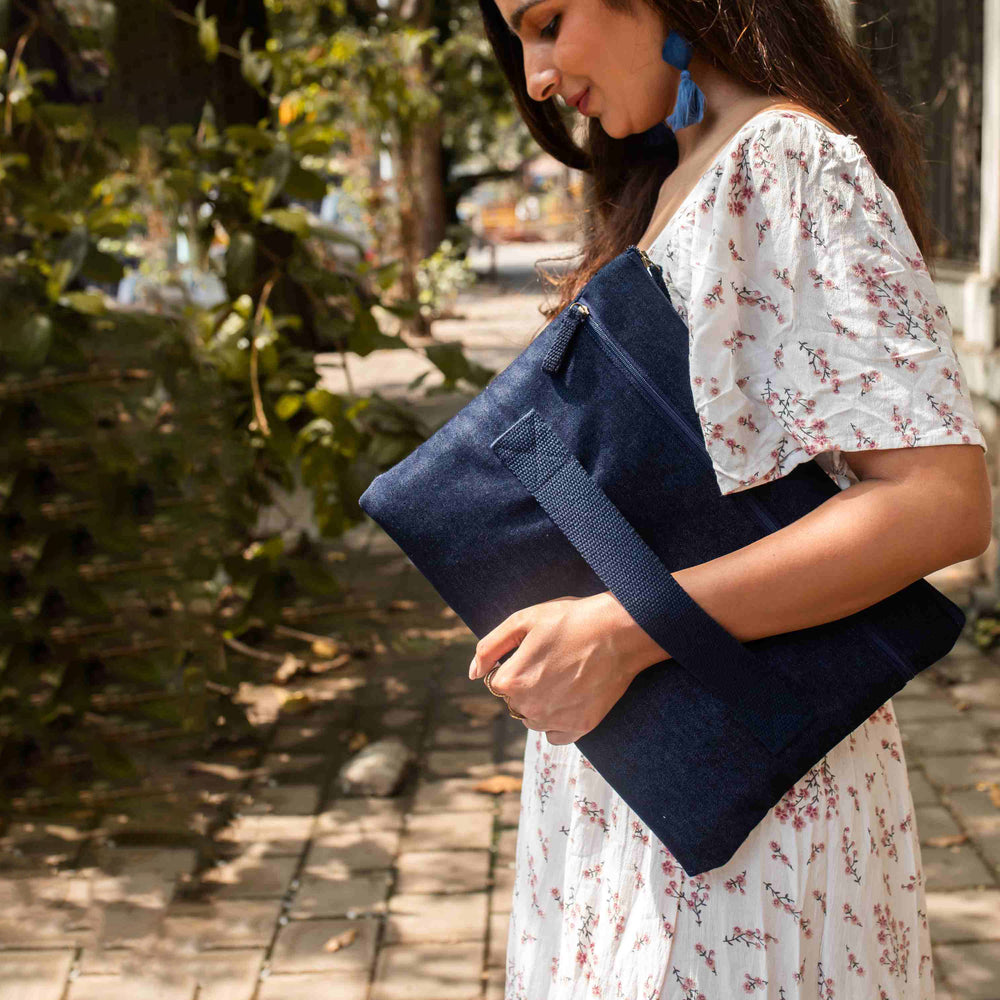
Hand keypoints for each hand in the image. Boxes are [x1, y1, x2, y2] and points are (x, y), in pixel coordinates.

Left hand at [467, 592, 668, 745]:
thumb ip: (489, 647)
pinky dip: (558, 720)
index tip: (536, 651)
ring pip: (533, 718)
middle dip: (527, 683)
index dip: (515, 664)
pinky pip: (554, 735)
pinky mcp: (580, 727)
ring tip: (564, 675)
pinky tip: (571, 697)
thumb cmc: (571, 620)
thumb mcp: (523, 620)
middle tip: (554, 660)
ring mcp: (556, 721)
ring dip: (541, 702)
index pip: (498, 682)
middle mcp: (530, 708)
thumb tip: (472, 673)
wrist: (620, 631)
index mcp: (512, 681)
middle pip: (515, 701)